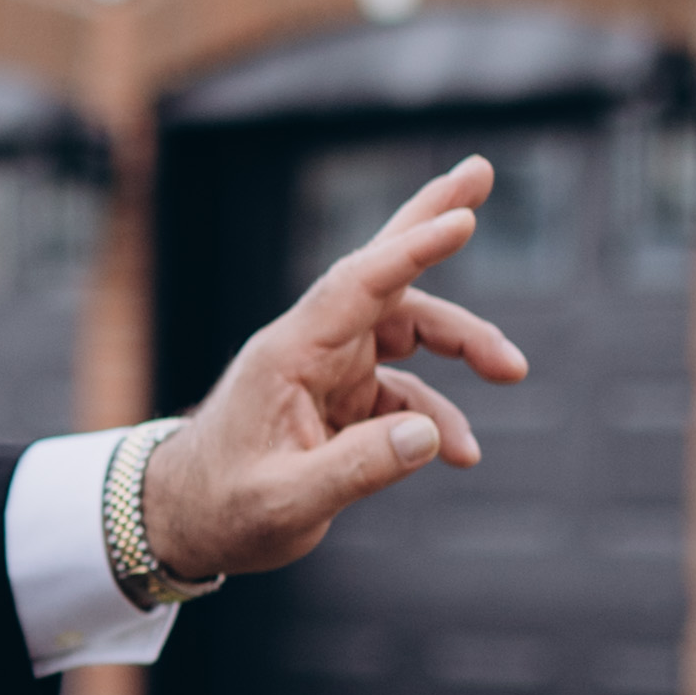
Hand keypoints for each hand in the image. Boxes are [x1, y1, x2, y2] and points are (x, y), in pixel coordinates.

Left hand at [133, 160, 532, 580]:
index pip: (357, 285)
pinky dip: (436, 415)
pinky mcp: (340, 397)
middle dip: (431, 223)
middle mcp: (311, 347)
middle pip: (383, 274)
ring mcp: (328, 368)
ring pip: (407, 330)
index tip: (462, 219)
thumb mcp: (286, 503)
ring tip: (512, 370)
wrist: (183, 522)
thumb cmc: (222, 507)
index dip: (411, 250)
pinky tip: (463, 452)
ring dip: (462, 344)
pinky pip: (403, 390)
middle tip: (480, 172)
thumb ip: (356, 470)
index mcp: (290, 355)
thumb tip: (429, 435)